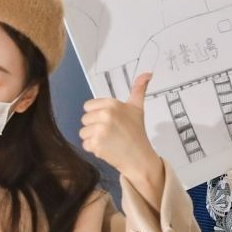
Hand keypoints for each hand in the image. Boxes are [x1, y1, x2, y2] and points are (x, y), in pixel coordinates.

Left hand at [82, 72, 163, 192]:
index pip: (88, 106)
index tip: (109, 121)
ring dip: (93, 138)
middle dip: (95, 127)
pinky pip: (85, 144)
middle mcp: (105, 115)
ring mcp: (100, 130)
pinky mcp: (96, 144)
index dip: (97, 114)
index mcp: (112, 104)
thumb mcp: (137, 108)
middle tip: (111, 133)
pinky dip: (94, 149)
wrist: (139, 157)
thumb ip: (139, 89)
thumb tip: (148, 73)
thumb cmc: (137, 133)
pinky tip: (106, 148)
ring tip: (108, 141)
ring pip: (83, 132)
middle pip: (85, 119)